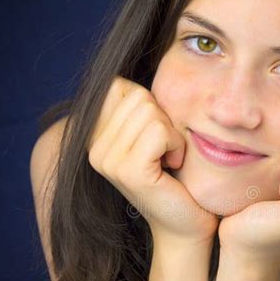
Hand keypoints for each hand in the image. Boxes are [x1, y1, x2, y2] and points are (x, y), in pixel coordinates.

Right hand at [86, 76, 219, 245]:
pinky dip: (176, 145)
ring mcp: (106, 160)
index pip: (120, 85)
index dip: (150, 104)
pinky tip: (173, 167)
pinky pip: (159, 130)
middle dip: (164, 120)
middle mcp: (92, 147)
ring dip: (173, 134)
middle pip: (138, 96)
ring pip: (150, 110)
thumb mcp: (155, 133)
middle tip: (167, 152)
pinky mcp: (128, 171)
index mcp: (95, 135)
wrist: (187, 225)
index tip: (157, 138)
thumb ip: (141, 104)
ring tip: (169, 161)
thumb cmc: (178, 178)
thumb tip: (145, 55)